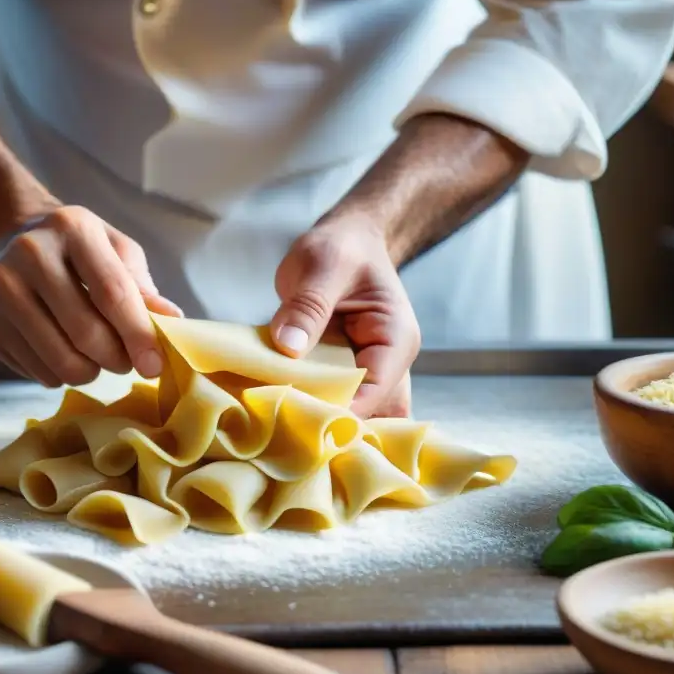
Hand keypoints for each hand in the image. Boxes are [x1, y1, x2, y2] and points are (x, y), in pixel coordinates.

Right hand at [0, 204, 181, 386]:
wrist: (6, 234)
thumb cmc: (74, 246)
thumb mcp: (113, 248)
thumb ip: (141, 286)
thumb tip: (173, 321)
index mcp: (71, 228)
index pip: (112, 293)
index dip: (138, 335)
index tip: (155, 365)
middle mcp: (29, 255)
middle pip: (86, 333)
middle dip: (117, 358)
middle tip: (125, 360)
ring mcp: (0, 290)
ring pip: (61, 361)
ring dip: (91, 371)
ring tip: (96, 357)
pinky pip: (38, 372)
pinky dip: (61, 373)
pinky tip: (62, 350)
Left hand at [269, 209, 419, 417]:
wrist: (347, 242)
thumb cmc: (343, 248)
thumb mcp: (323, 265)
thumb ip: (308, 304)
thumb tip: (288, 346)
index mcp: (395, 340)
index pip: (374, 393)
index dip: (338, 411)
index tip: (296, 417)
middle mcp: (388, 365)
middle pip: (371, 416)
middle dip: (332, 428)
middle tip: (286, 432)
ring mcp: (366, 373)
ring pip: (353, 417)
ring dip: (320, 424)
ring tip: (280, 429)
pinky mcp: (341, 375)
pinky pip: (331, 403)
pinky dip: (308, 410)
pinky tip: (278, 415)